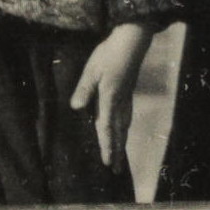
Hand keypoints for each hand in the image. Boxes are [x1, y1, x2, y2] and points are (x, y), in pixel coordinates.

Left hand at [71, 22, 154, 170]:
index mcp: (110, 98)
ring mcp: (127, 96)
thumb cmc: (111, 52)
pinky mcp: (128, 91)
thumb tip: (76, 108)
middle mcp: (120, 101)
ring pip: (125, 124)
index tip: (108, 163)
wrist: (133, 39)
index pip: (107, 127)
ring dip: (122, 141)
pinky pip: (127, 115)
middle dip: (117, 150)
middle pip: (119, 131)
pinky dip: (125, 128)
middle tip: (118, 170)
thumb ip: (85, 88)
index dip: (107, 146)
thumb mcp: (92, 68)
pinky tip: (124, 128)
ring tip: (121, 156)